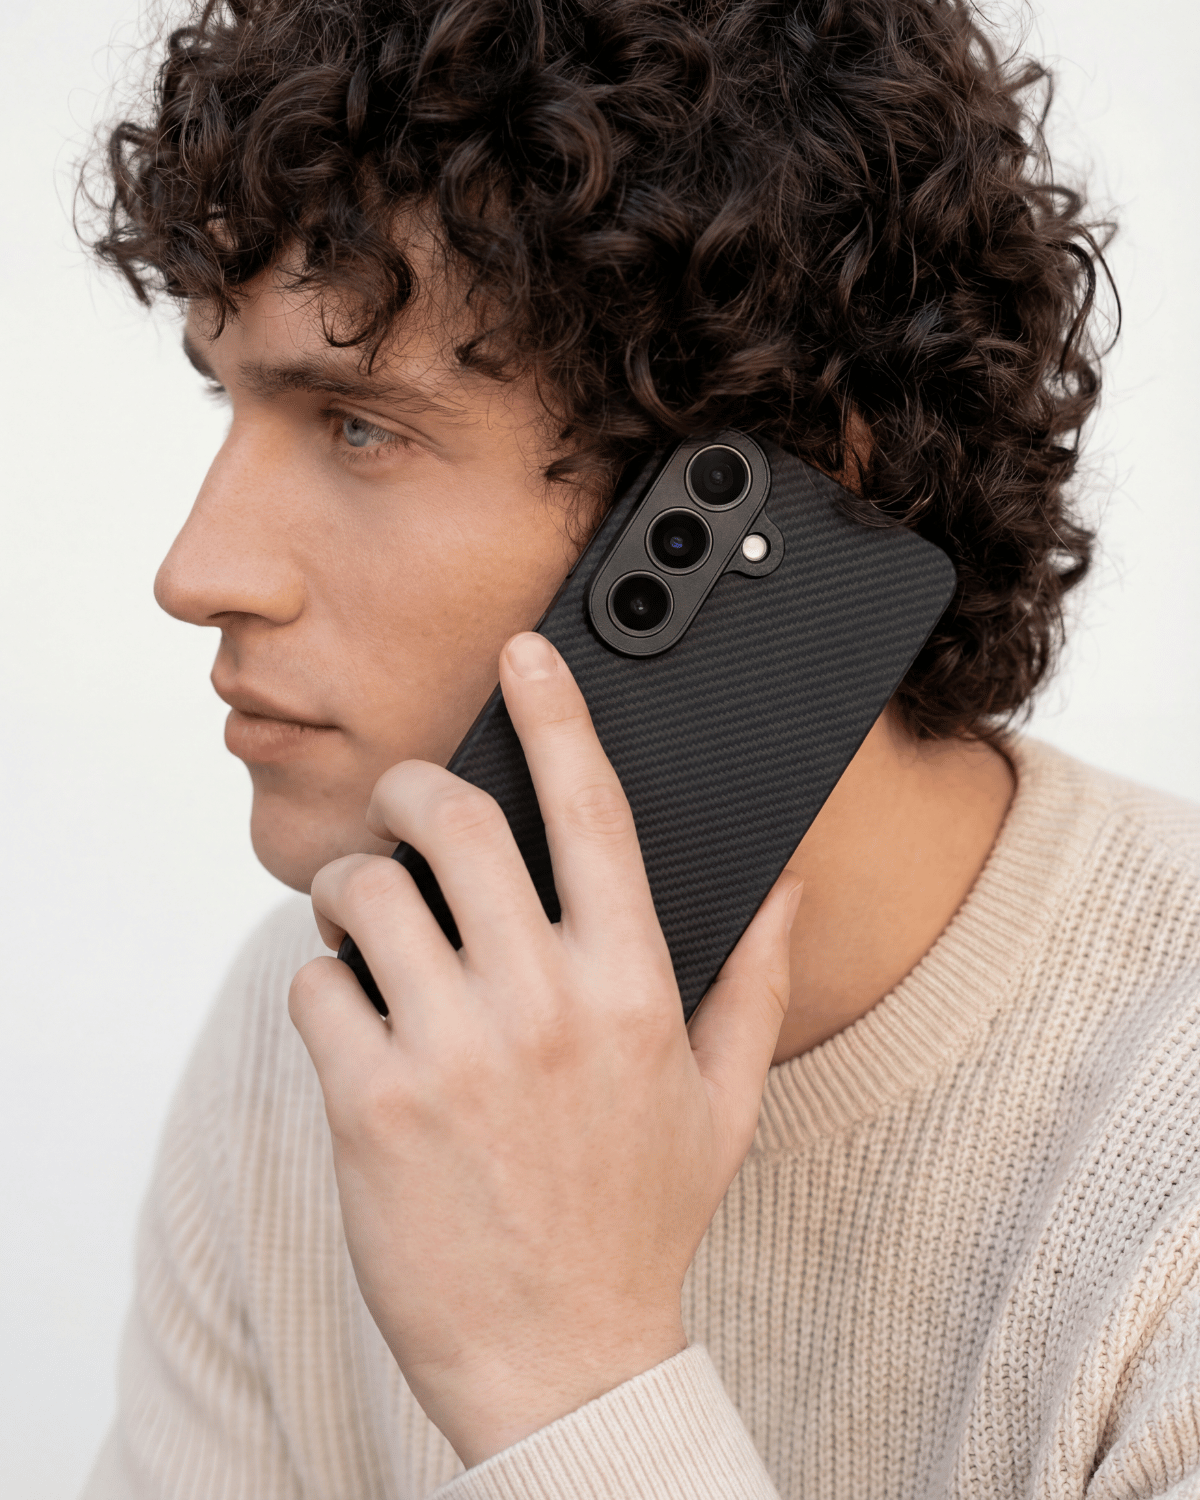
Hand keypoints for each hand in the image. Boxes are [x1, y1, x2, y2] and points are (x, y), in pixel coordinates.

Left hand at [289, 631, 802, 1465]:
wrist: (561, 1361)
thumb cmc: (639, 1223)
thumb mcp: (725, 1101)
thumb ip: (757, 979)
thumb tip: (788, 883)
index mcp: (637, 989)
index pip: (595, 814)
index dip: (558, 717)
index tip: (528, 655)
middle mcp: (548, 1006)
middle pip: (455, 826)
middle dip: (412, 790)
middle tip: (403, 802)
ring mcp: (456, 1054)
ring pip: (368, 896)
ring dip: (353, 886)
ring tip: (367, 918)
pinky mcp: (374, 1105)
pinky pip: (317, 990)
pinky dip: (321, 984)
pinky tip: (352, 1015)